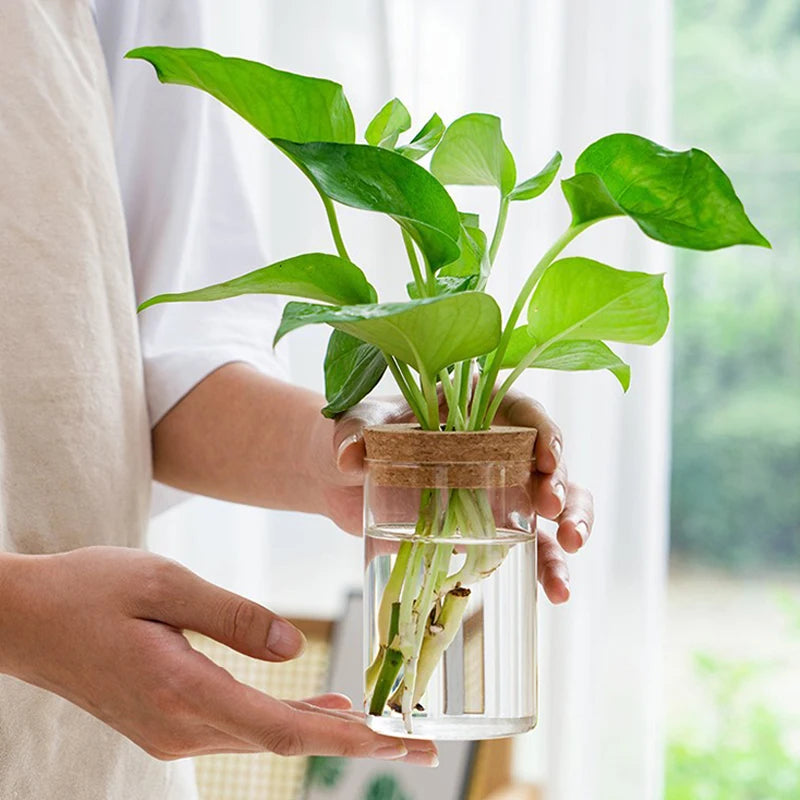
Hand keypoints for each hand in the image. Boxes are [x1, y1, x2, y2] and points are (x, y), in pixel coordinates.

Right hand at [0, 547, 437, 763]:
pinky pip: (242, 724)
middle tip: (417, 742)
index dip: (348, 738)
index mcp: (183, 691)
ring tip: (379, 721)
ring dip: (324, 728)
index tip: (399, 742)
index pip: (284, 728)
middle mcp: (181, 726)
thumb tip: (295, 648)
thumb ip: (235, 618)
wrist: (24, 619)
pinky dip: (287, 717)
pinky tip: (319, 705)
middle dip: (355, 740)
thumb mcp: (165, 584)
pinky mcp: (169, 720)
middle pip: (285, 739)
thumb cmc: (88, 590)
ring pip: (266, 734)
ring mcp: (173, 730)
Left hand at [321, 389, 593, 604]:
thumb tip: (350, 456)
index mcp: (473, 406)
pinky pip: (528, 543)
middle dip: (560, 483)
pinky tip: (555, 590)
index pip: (521, 410)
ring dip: (570, 526)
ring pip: (550, 503)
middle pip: (545, 459)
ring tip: (569, 554)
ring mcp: (496, 486)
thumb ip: (352, 435)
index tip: (547, 458)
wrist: (339, 477)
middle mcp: (496, 444)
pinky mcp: (488, 525)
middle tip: (553, 509)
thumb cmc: (355, 435)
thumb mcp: (354, 427)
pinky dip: (545, 565)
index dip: (543, 431)